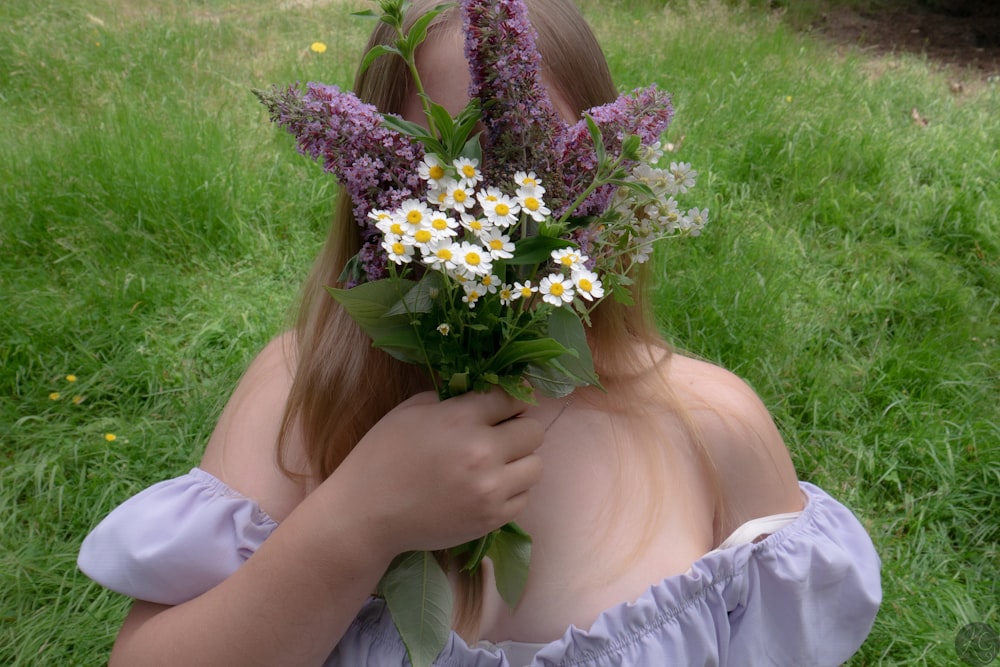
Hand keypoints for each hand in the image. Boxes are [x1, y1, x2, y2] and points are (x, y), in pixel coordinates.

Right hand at [330, 389, 543, 555]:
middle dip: (518, 429)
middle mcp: (483, 452)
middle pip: (534, 431)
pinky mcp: (492, 519)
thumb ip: (454, 400)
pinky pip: (524, 497)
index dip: (508, 399)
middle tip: (499, 435)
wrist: (366, 514)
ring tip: (495, 464)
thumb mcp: (411, 410)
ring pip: (536, 466)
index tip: (503, 405)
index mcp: (461, 419)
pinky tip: (486, 488)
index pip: (511, 397)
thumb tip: (486, 394)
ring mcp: (491, 489)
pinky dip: (510, 491)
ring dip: (519, 462)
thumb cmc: (382, 455)